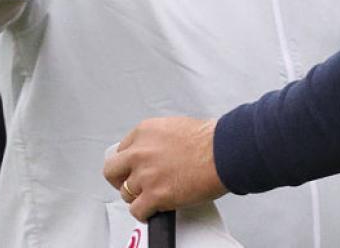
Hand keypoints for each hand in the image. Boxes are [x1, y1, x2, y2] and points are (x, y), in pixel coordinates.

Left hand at [103, 117, 224, 221]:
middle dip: (121, 179)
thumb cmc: (212, 139)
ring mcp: (146, 175)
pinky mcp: (155, 196)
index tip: (134, 167)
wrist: (226, 151)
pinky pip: (138, 211)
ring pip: (126, 193)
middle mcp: (141, 152)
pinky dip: (145, 213)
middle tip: (131, 184)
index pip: (122, 149)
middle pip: (112, 171)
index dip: (129, 162)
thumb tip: (159, 152)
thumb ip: (161, 140)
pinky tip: (154, 209)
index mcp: (146, 131)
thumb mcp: (179, 127)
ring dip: (139, 196)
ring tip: (153, 196)